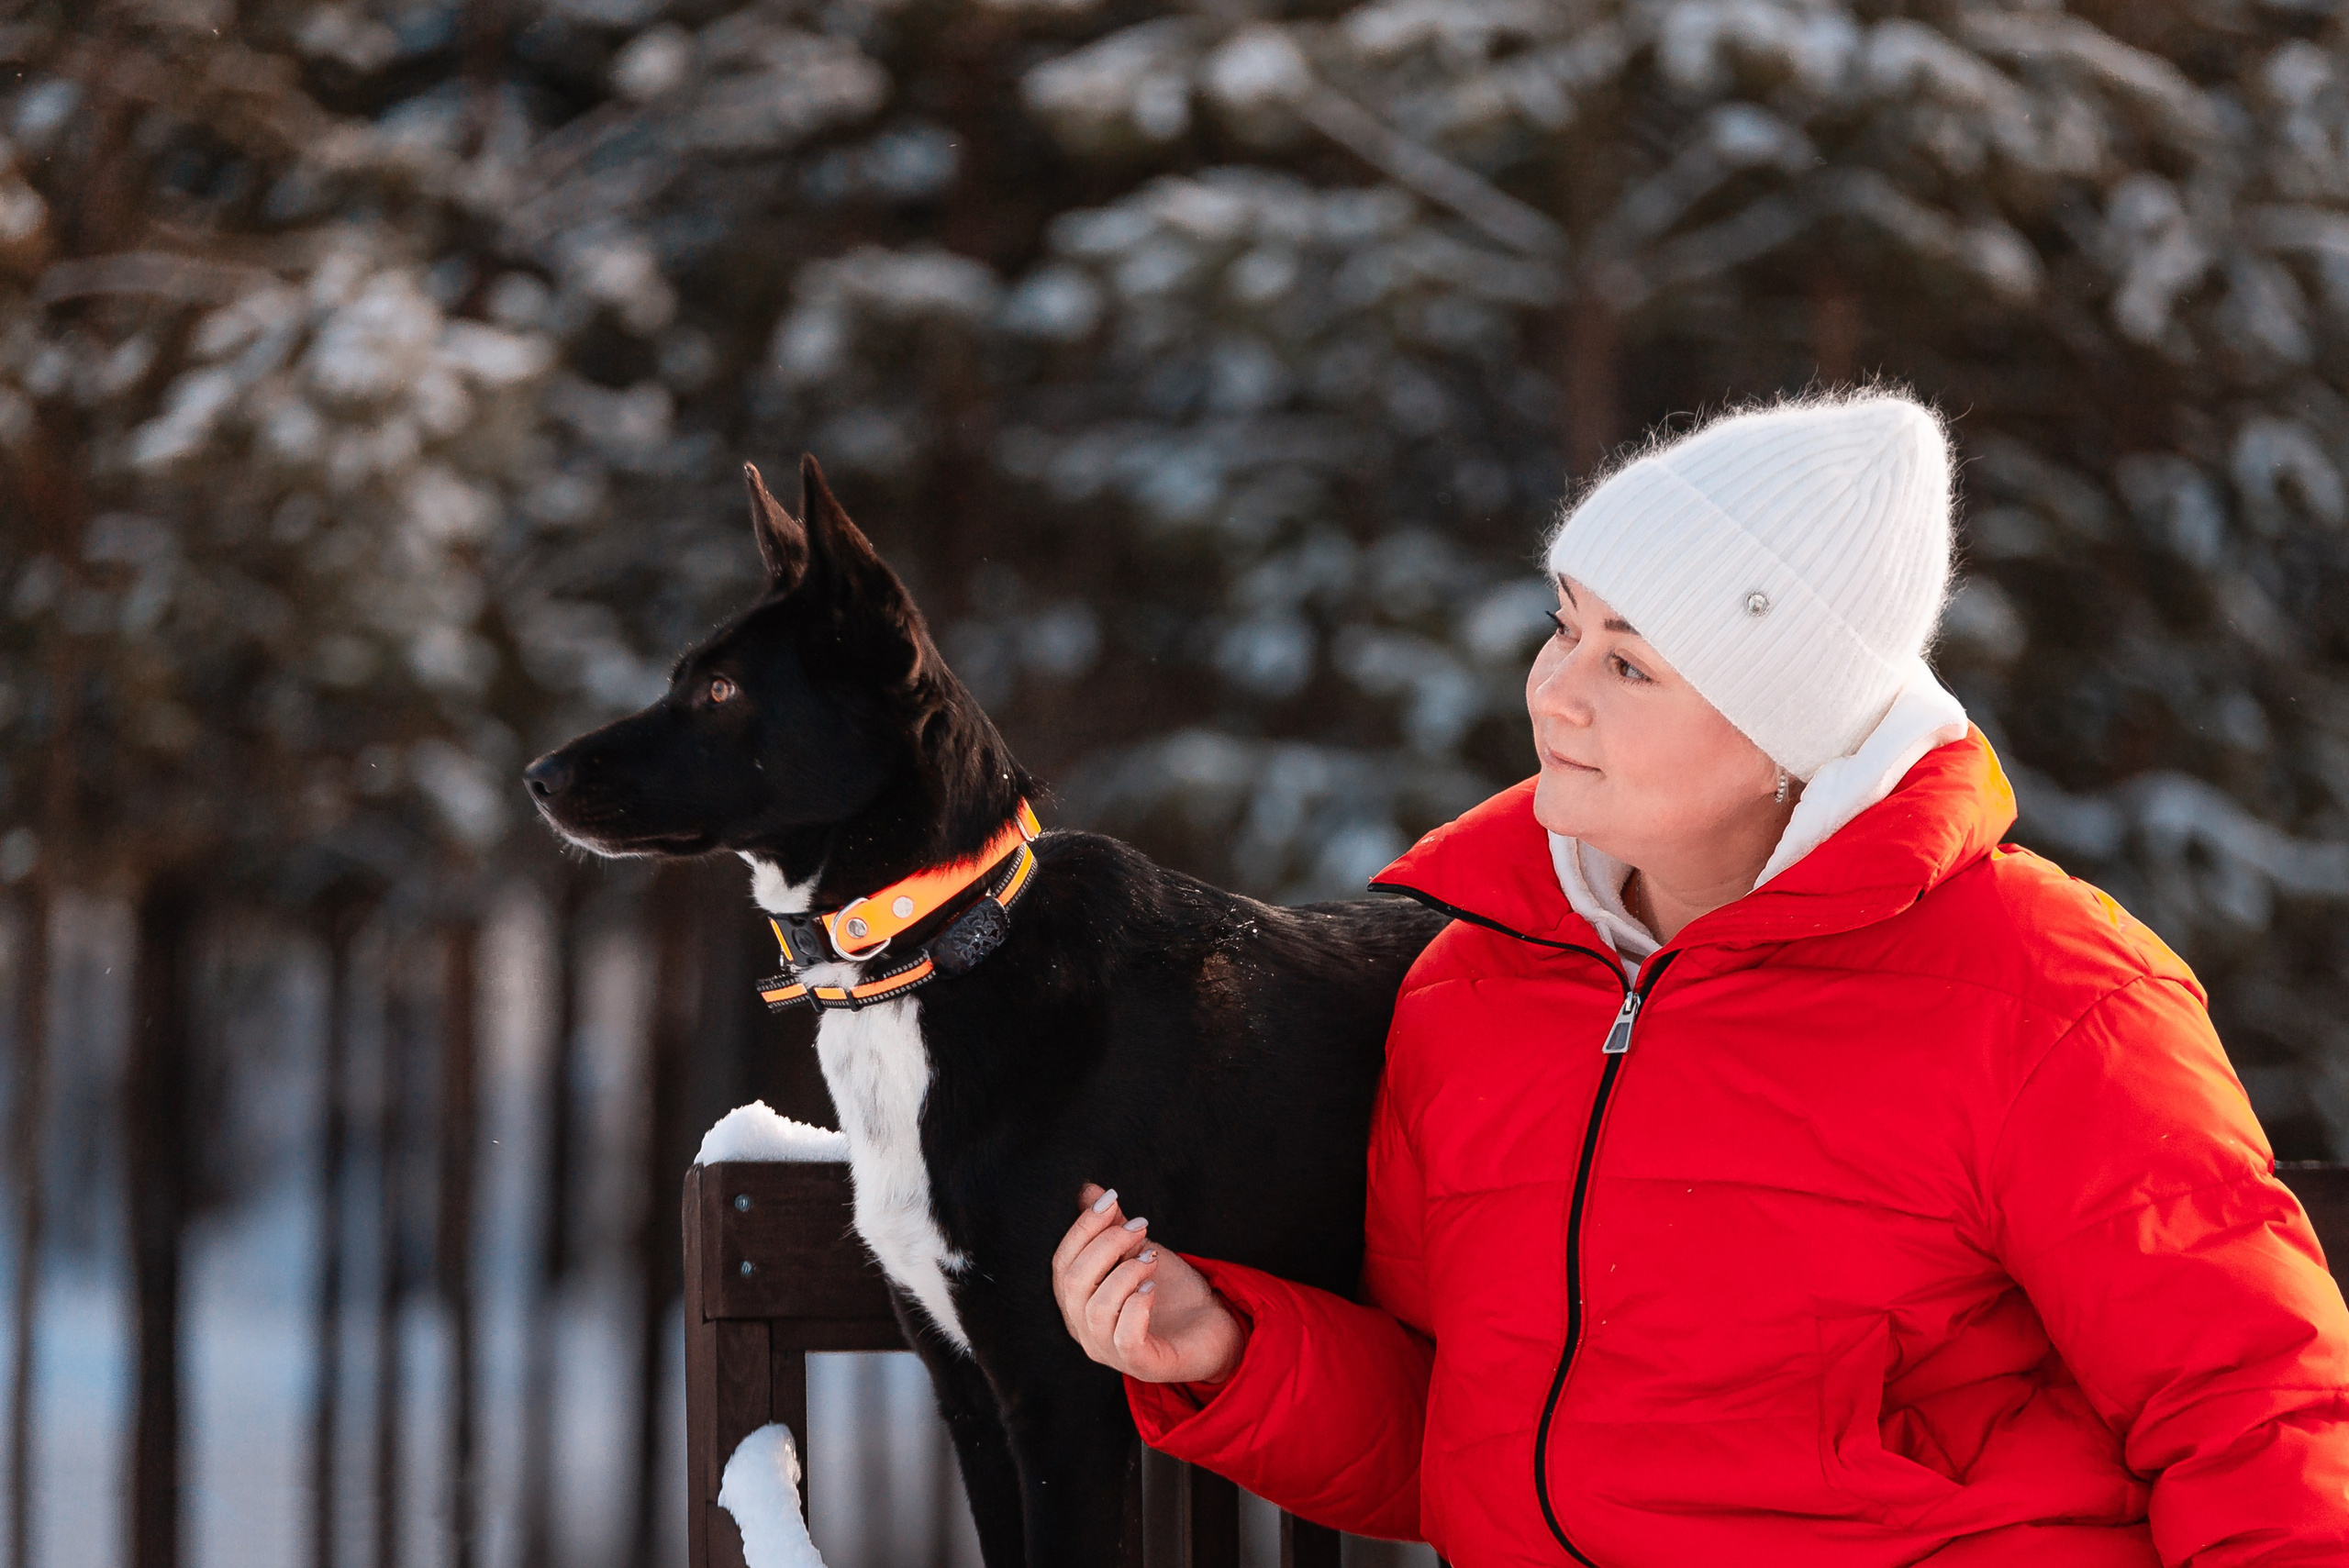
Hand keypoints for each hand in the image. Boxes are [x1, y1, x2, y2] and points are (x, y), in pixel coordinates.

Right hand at [1051, 1183, 1246, 1384]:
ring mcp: (1112, 1353)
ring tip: (1151, 1258)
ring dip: (1125, 1271)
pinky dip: (1137, 1306)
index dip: (1082, 1228)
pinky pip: (1125, 1337)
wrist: (1215, 1328)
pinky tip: (1152, 1288)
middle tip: (1142, 1227)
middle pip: (1073, 1283)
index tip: (1112, 1199)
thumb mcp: (1139, 1252)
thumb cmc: (1172, 1293)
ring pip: (1096, 1309)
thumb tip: (1089, 1189)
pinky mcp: (1142, 1365)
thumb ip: (1112, 1227)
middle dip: (1106, 1244)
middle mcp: (1086, 1331)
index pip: (1062, 1264)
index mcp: (1079, 1304)